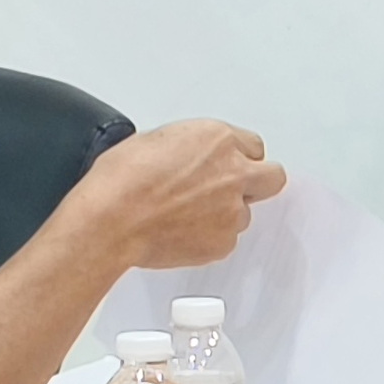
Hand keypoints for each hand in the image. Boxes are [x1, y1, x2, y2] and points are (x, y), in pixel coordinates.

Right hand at [72, 119, 286, 270]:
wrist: (112, 220)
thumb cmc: (122, 180)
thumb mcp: (155, 140)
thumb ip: (190, 147)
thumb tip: (191, 156)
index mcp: (218, 140)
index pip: (253, 146)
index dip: (239, 157)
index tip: (229, 163)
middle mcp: (234, 174)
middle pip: (272, 177)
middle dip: (257, 182)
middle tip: (234, 188)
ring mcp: (232, 211)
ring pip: (244, 213)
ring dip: (226, 214)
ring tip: (189, 216)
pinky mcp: (223, 242)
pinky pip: (226, 239)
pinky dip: (210, 238)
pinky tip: (182, 233)